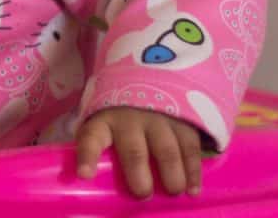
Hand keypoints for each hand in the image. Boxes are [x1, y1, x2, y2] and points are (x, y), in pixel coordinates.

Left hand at [75, 107, 202, 198]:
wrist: (148, 84)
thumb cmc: (120, 123)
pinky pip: (190, 148)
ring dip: (171, 175)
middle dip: (138, 174)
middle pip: (134, 149)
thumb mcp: (105, 130)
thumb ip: (102, 154)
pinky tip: (192, 190)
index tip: (84, 175)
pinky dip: (192, 171)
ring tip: (173, 192)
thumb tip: (95, 188)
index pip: (92, 138)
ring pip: (166, 150)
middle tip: (143, 193)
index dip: (88, 156)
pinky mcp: (182, 123)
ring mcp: (158, 120)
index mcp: (104, 123)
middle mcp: (130, 120)